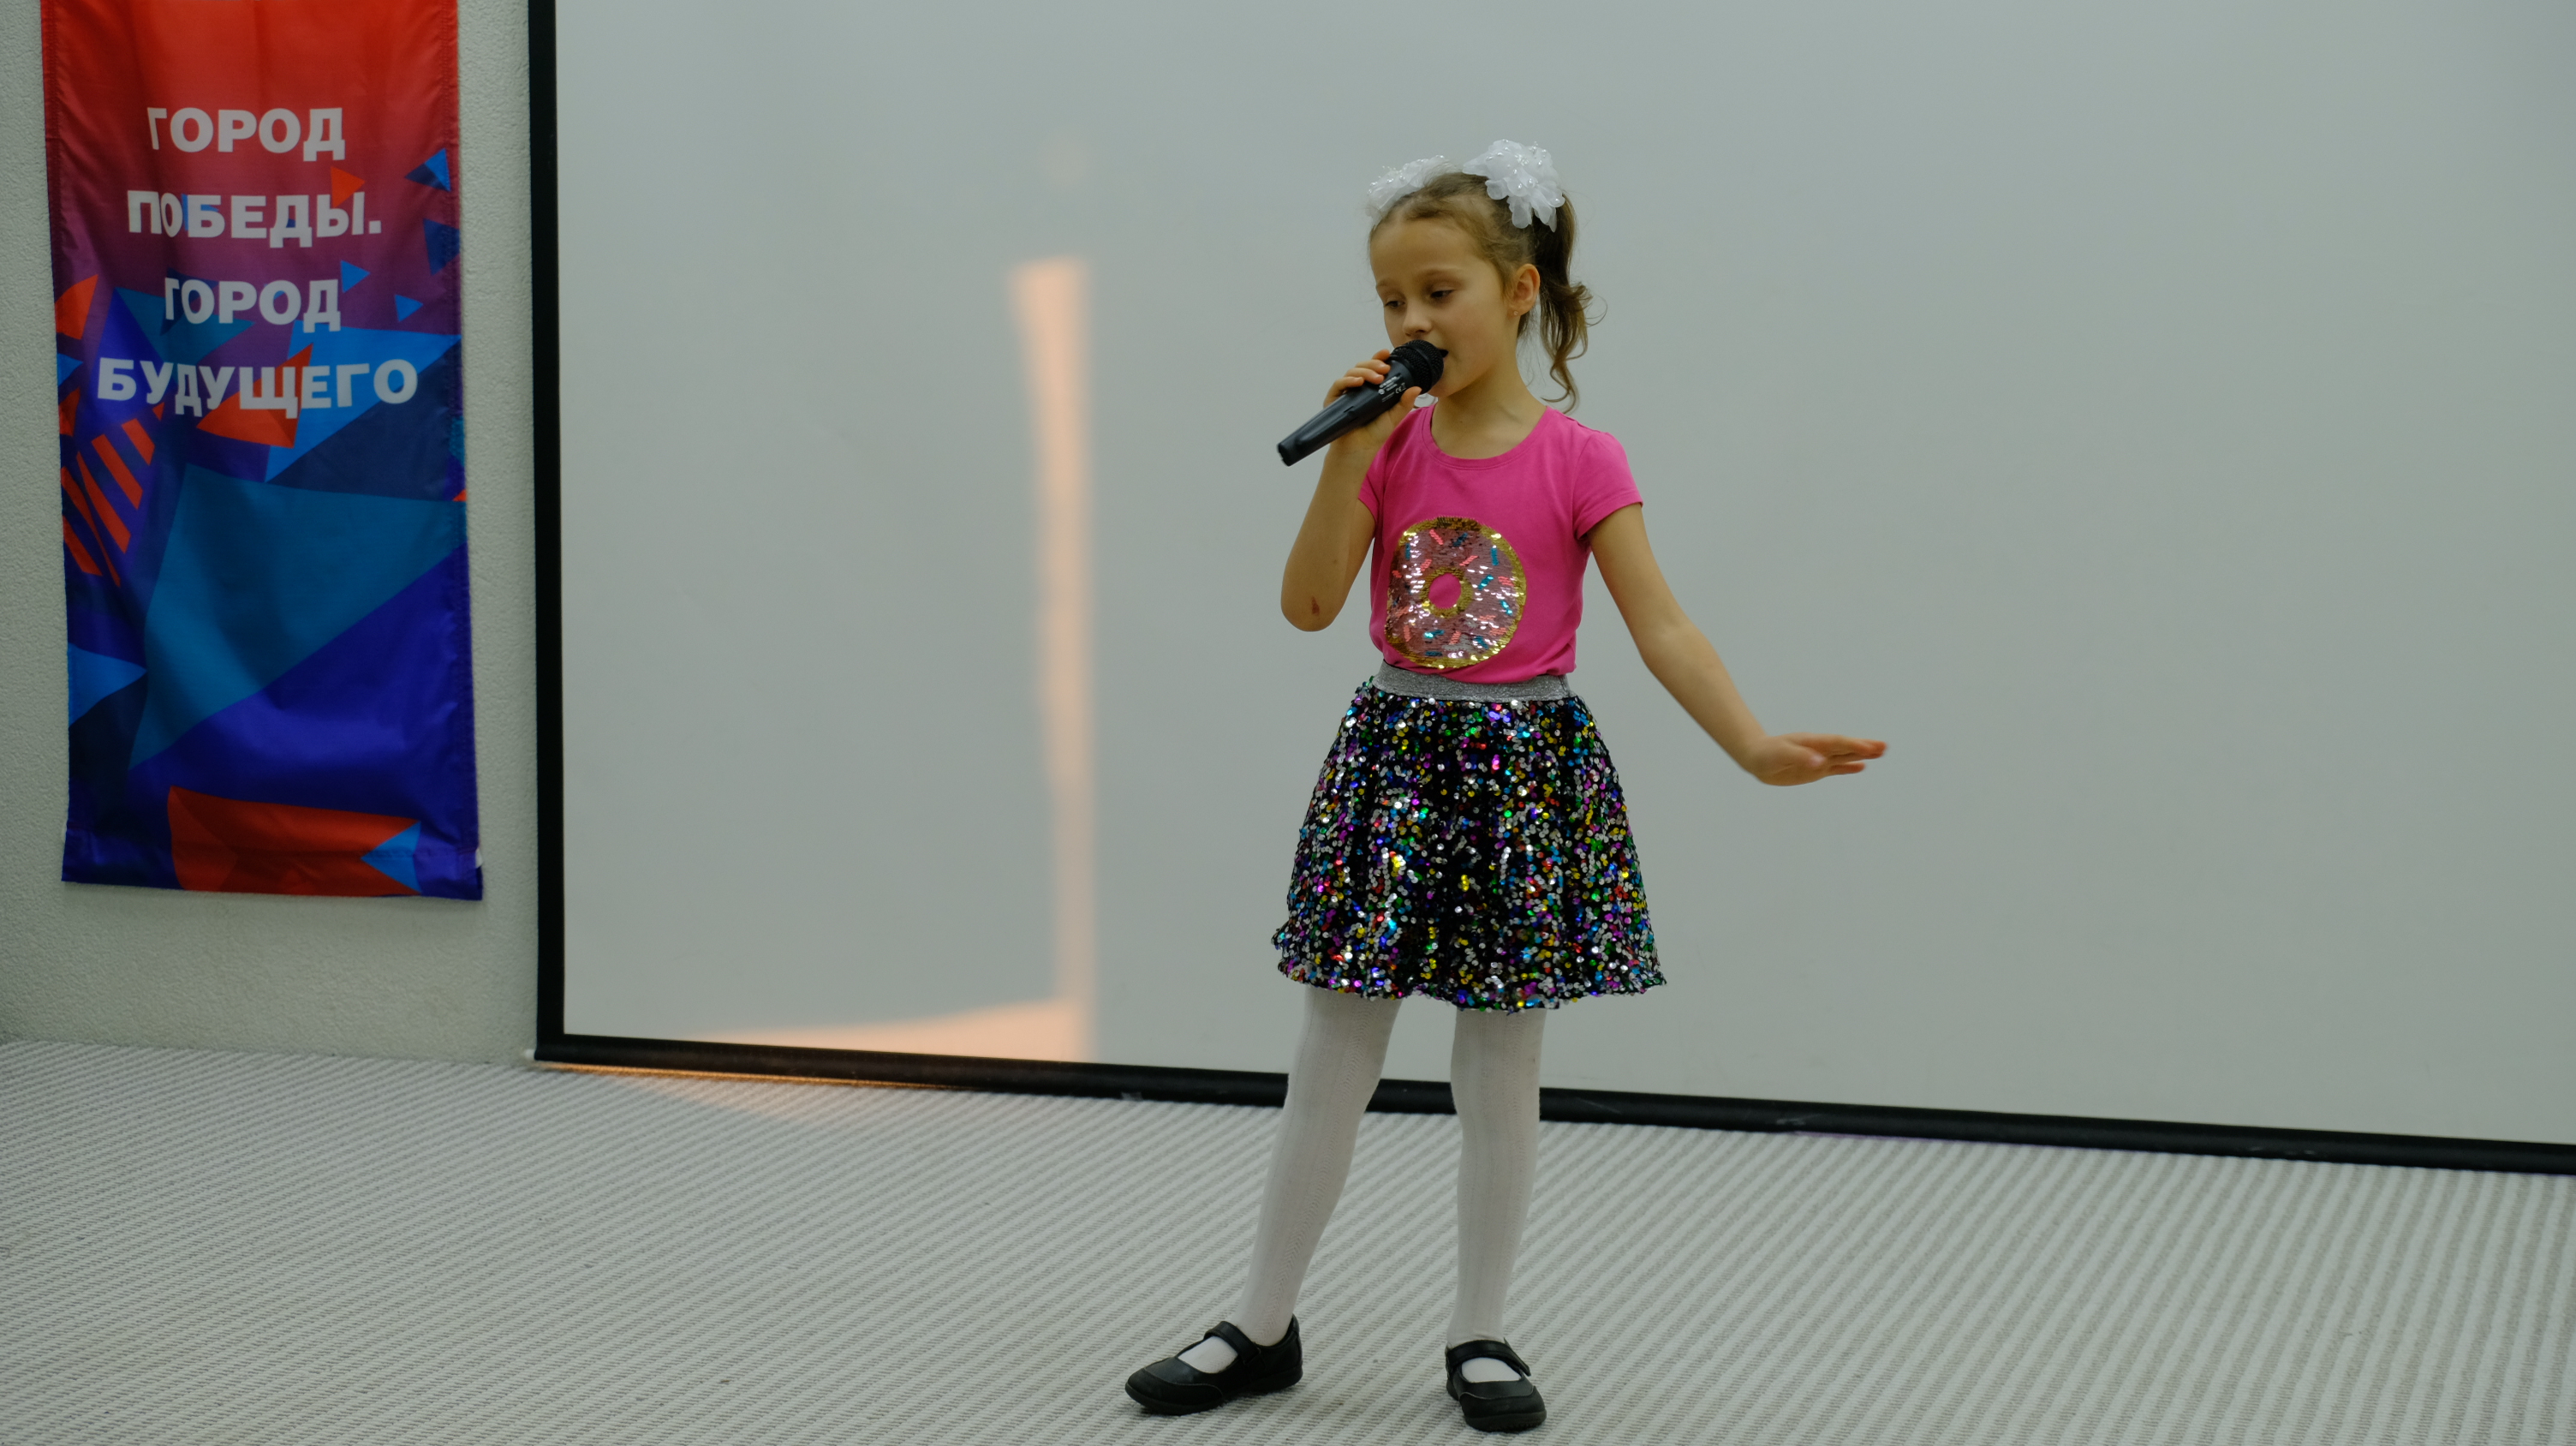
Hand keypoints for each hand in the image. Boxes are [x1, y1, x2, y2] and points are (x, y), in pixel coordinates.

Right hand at [1322, 351, 1421, 460]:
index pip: (1374, 368)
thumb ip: (1404, 403)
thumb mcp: (1394, 417)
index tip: (1387, 353)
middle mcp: (1358, 388)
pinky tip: (1358, 382)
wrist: (1359, 450)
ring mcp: (1345, 393)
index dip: (1379, 358)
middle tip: (1384, 369)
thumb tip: (1417, 388)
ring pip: (1352, 372)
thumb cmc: (1375, 433)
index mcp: (1371, 388)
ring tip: (1376, 378)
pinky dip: (1348, 380)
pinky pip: (1339, 384)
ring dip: (1364, 371)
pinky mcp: (1334, 400)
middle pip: (1362, 366)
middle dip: (1373, 364)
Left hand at [1741, 733, 1885, 785]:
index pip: (1838, 743)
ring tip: (1881, 752)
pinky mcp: (1816, 770)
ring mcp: (1819, 759)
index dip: (1854, 745)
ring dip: (1862, 754)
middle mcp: (1820, 749)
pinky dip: (1849, 767)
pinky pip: (1836, 768)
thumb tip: (1820, 762)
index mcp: (1813, 742)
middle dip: (1865, 746)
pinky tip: (1862, 766)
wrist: (1757, 758)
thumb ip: (1801, 757)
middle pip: (1846, 747)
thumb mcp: (1782, 755)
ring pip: (1845, 756)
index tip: (1870, 747)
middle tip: (1885, 746)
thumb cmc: (1768, 754)